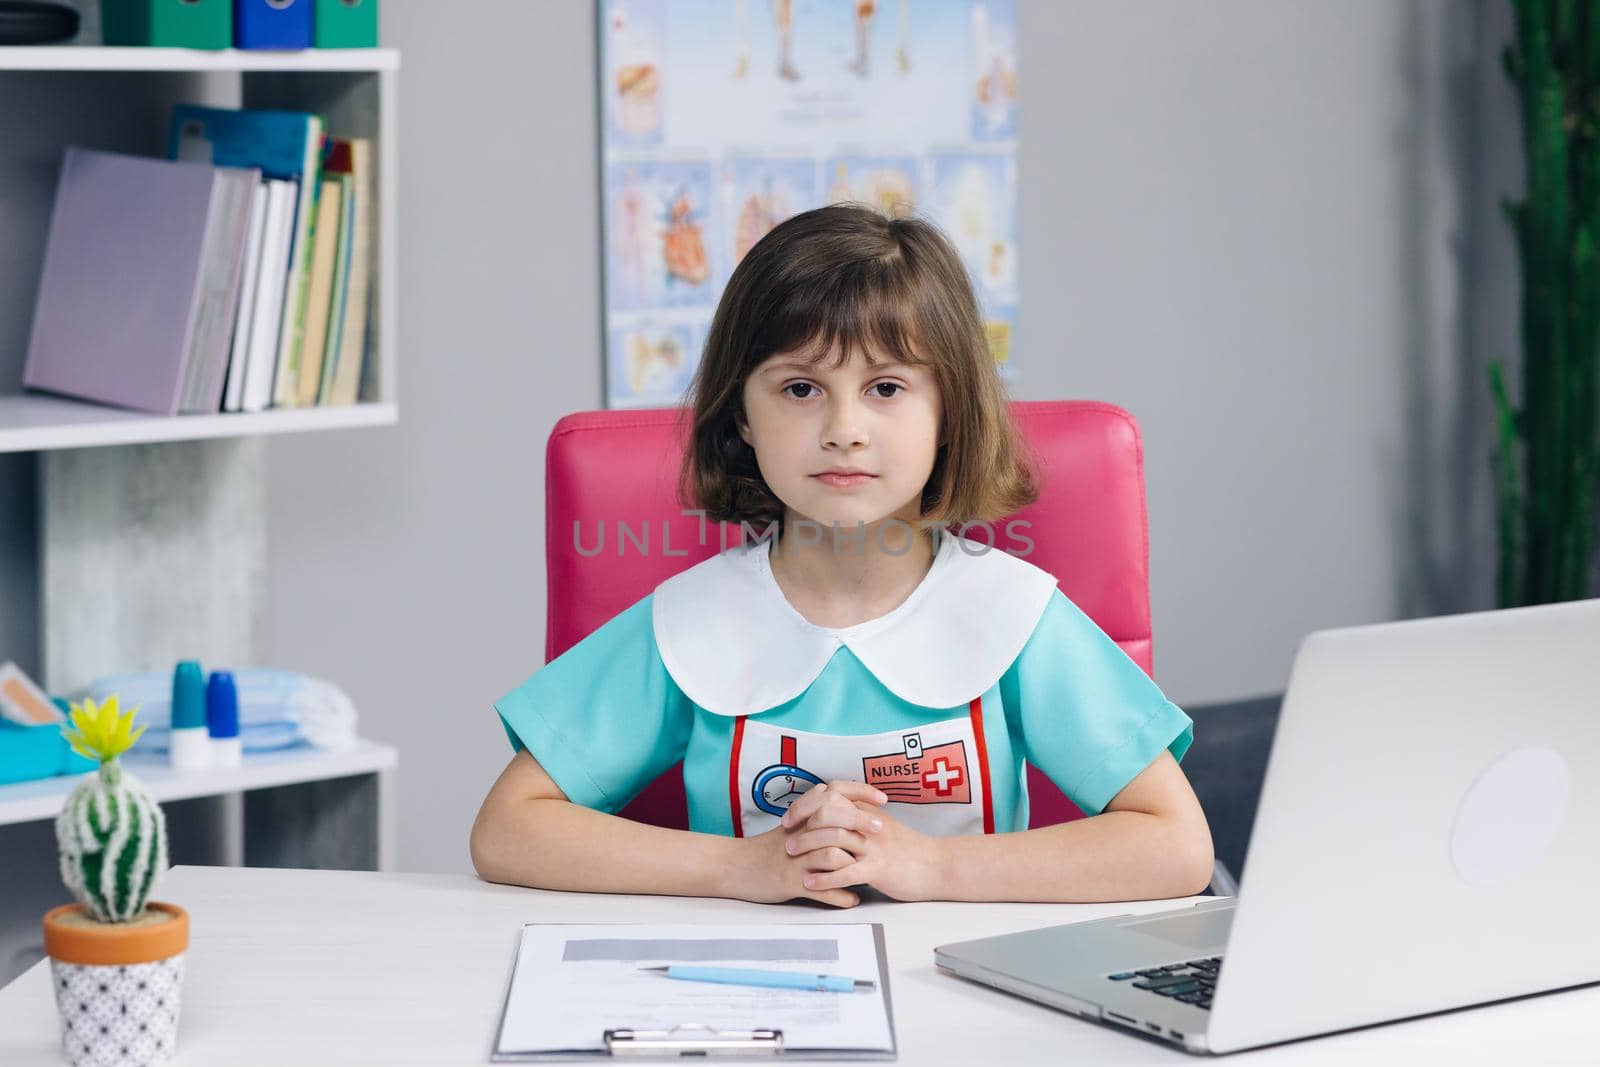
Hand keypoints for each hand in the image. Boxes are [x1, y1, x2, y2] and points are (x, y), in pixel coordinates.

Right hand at [723, 781, 887, 908]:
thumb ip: (815, 812)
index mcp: (802, 818)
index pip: (834, 793)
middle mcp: (800, 834)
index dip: (860, 792)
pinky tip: (854, 899)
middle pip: (835, 819)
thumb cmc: (768, 848)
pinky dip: (841, 896)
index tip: (882, 798)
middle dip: (862, 823)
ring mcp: (796, 858)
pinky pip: (821, 889)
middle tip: (880, 829)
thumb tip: (847, 803)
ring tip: (870, 873)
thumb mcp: (791, 826)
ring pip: (832, 855)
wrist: (736, 867)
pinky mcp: (790, 881)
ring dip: (855, 864)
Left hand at [783, 797, 945, 902]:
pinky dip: (824, 878)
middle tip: (787, 837)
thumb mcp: (883, 825)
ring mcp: (873, 845)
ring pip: (833, 838)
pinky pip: (845, 871)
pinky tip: (810, 883)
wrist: (937, 865)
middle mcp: (868, 823)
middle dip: (802, 823)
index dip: (806, 803)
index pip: (830, 795)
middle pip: (827, 811)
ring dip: (808, 847)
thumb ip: (859, 817)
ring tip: (792, 856)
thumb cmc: (909, 849)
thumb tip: (833, 814)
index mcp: (868, 811)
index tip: (791, 816)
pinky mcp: (878, 868)